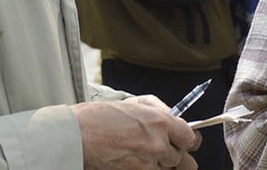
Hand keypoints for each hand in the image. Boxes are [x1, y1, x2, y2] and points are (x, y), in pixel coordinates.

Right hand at [72, 96, 200, 168]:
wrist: (76, 136)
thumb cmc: (99, 117)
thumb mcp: (132, 103)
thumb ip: (158, 109)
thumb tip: (175, 117)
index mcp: (160, 122)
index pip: (190, 138)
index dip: (187, 140)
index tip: (182, 141)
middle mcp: (158, 145)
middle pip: (185, 162)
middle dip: (177, 157)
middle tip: (167, 153)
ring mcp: (148, 165)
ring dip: (163, 167)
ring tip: (149, 158)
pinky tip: (138, 164)